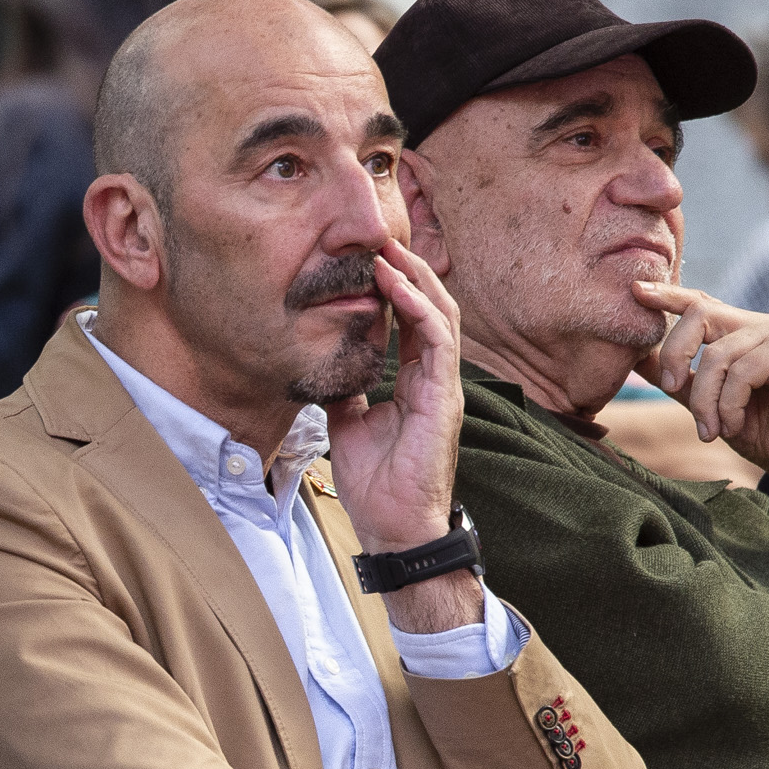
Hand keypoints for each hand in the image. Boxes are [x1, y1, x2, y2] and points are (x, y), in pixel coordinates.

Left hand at [323, 238, 469, 551]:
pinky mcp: (444, 396)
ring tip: (385, 252)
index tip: (365, 263)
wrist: (392, 526)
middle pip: (430, 308)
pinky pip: (438, 340)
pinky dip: (417, 308)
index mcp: (415, 381)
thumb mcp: (349, 423)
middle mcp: (434, 377)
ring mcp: (443, 385)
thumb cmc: (377, 483)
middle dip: (406, 271)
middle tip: (376, 243)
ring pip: (440, 314)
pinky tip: (395, 286)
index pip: (411, 321)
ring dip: (413, 280)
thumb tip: (325, 363)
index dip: (393, 289)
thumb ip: (347, 389)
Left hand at [634, 289, 768, 508]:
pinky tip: (734, 426)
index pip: (698, 303)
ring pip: (716, 355)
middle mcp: (758, 325)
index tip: (635, 290)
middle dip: (675, 354)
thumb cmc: (755, 428)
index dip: (667, 295)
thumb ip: (678, 379)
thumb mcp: (706, 402)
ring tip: (711, 430)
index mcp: (737, 330)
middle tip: (671, 389)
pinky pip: (740, 374)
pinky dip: (729, 407)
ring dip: (705, 400)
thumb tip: (639, 357)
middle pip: (699, 314)